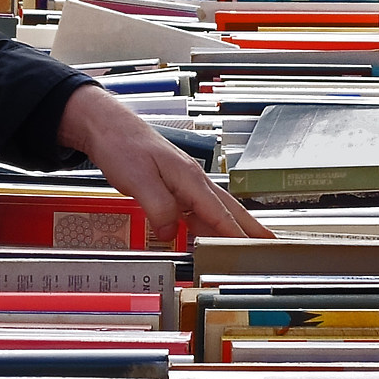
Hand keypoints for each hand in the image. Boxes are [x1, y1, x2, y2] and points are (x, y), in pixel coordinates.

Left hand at [58, 85, 269, 241]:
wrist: (108, 126)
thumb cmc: (123, 145)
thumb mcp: (137, 179)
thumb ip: (159, 208)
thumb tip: (171, 233)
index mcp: (189, 178)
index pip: (219, 213)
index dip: (236, 235)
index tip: (252, 251)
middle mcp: (193, 180)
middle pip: (229, 210)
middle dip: (250, 229)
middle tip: (271, 245)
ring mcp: (185, 183)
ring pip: (215, 211)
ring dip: (232, 229)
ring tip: (248, 245)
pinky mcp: (174, 186)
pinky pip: (197, 210)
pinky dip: (209, 225)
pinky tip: (209, 236)